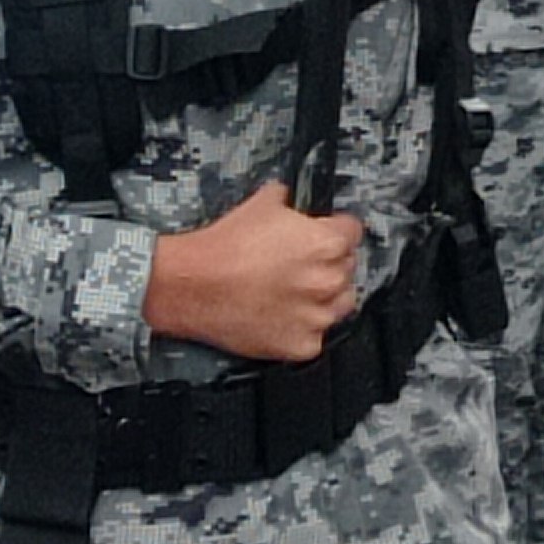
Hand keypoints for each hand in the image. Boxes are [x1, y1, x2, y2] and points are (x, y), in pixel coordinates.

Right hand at [142, 185, 365, 363]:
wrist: (190, 285)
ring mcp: (316, 317)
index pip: (352, 233)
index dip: (335, 231)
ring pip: (339, 305)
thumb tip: (289, 198)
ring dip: (324, 298)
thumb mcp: (261, 203)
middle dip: (328, 264)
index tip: (325, 234)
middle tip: (300, 266)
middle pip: (346, 269)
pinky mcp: (300, 346)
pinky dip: (302, 329)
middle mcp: (328, 281)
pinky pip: (315, 337)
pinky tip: (280, 317)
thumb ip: (288, 200)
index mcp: (327, 243)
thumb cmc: (224, 246)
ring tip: (294, 294)